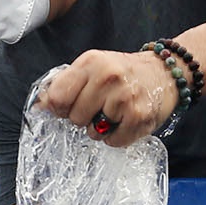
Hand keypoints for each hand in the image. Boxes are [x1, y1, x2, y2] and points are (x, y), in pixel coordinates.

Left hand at [38, 49, 178, 146]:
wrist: (165, 72)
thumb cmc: (123, 72)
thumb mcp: (92, 67)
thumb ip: (65, 84)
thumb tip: (40, 106)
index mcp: (90, 62)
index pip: (58, 97)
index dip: (59, 107)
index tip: (69, 105)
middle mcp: (107, 77)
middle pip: (74, 117)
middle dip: (83, 117)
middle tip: (100, 105)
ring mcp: (124, 98)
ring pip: (93, 132)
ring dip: (101, 128)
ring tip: (114, 112)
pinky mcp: (139, 117)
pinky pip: (113, 141)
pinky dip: (117, 137)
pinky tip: (125, 121)